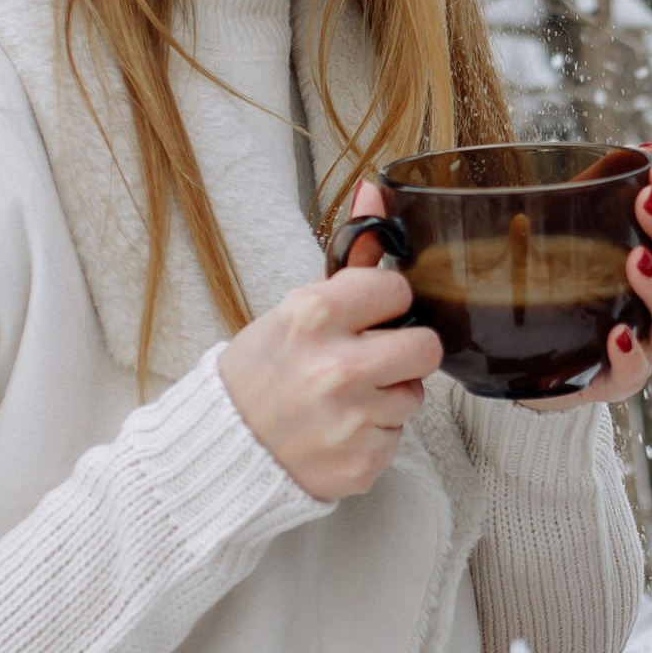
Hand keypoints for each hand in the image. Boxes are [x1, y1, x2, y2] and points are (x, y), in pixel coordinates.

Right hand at [218, 178, 437, 497]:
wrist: (225, 450)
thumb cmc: (260, 374)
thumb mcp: (294, 310)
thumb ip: (347, 258)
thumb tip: (374, 190)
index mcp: (315, 317)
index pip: (398, 290)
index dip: (385, 305)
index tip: (365, 318)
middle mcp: (336, 368)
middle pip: (426, 347)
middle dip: (404, 353)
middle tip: (370, 360)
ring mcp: (351, 421)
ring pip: (414, 396)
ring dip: (387, 398)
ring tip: (344, 400)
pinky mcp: (362, 463)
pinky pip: (397, 438)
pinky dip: (373, 436)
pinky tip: (339, 432)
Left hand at [528, 147, 651, 411]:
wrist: (515, 351)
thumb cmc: (555, 277)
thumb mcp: (570, 224)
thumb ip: (603, 186)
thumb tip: (648, 145)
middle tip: (647, 201)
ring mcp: (646, 344)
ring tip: (636, 262)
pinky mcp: (612, 382)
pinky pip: (634, 376)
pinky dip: (631, 356)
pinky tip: (617, 334)